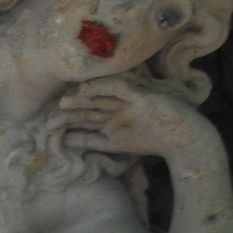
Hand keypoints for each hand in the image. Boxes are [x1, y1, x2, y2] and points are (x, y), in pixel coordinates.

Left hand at [58, 75, 216, 158]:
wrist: (186, 139)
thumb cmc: (155, 140)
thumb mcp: (118, 145)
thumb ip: (94, 142)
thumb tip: (67, 141)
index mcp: (109, 118)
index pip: (83, 117)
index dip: (65, 122)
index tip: (47, 129)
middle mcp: (115, 107)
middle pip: (86, 106)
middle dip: (67, 112)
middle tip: (47, 118)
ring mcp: (126, 101)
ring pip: (98, 96)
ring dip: (79, 99)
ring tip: (61, 105)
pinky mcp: (139, 96)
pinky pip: (116, 88)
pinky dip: (100, 87)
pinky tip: (84, 91)